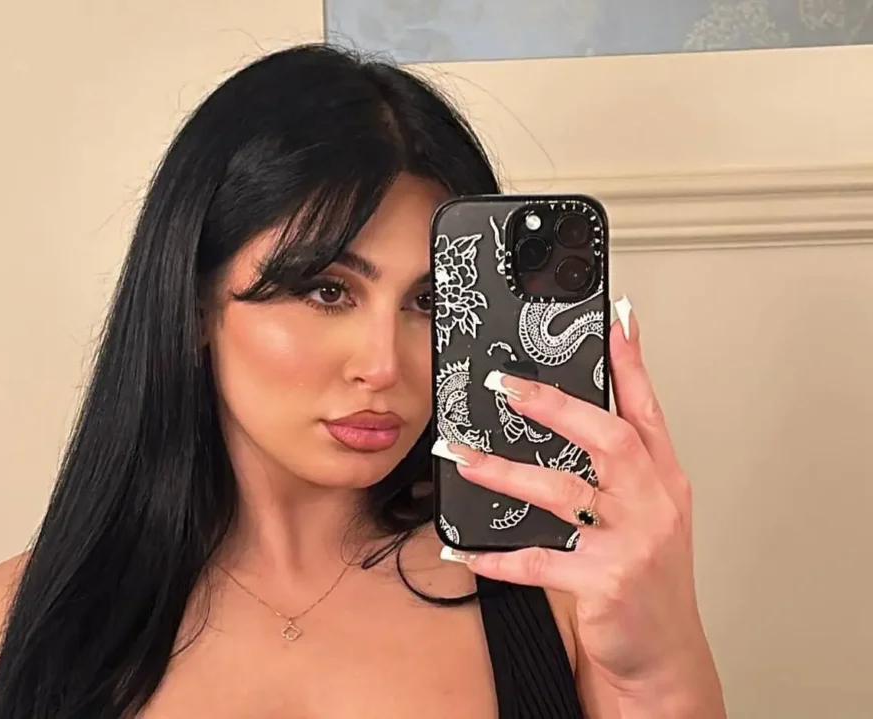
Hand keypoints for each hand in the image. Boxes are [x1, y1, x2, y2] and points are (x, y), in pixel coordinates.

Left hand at [442, 298, 722, 709]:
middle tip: (504, 385)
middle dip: (554, 406)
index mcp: (663, 480)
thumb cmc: (646, 581)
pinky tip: (464, 549)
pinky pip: (537, 562)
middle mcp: (653, 504)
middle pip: (606, 437)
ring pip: (562, 492)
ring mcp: (632, 543)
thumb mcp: (647, 515)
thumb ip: (620, 467)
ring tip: (462, 456)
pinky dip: (495, 557)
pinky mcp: (605, 583)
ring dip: (503, 472)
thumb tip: (573, 415)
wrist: (662, 658)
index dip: (631, 362)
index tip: (616, 318)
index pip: (646, 408)